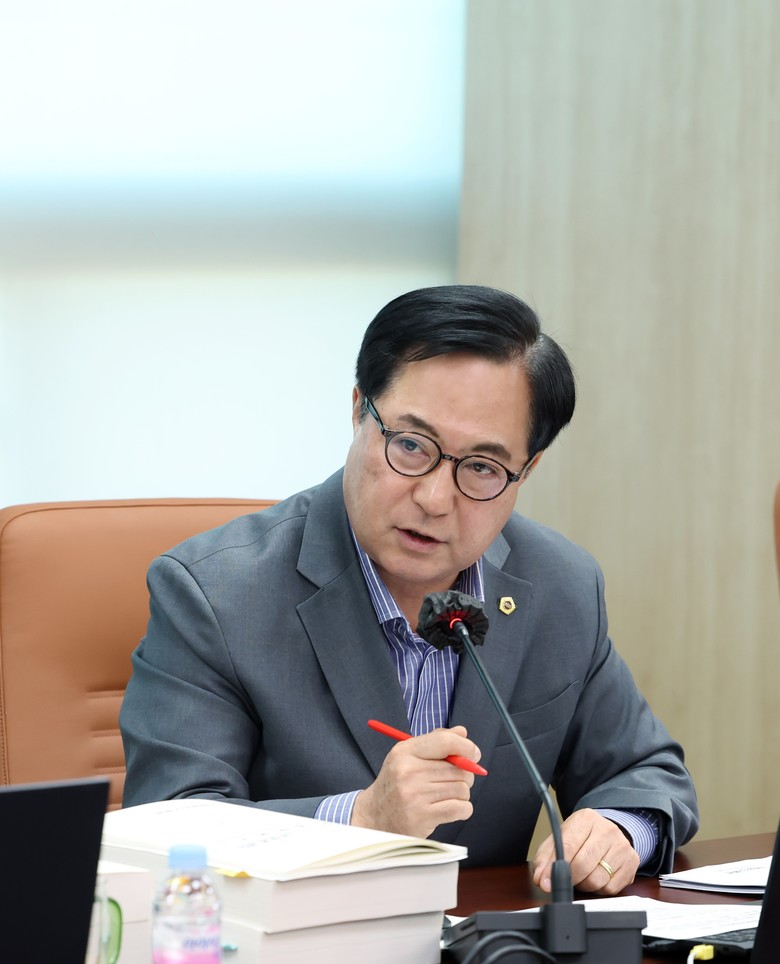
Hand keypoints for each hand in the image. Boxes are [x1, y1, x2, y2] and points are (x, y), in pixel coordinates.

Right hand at [351, 725, 480, 837]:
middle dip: (464, 774)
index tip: (474, 753)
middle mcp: (409, 771)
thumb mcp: (408, 756)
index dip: (466, 746)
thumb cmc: (397, 783)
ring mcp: (415, 795)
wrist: (375, 816)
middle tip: (454, 780)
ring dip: (461, 793)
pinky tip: (450, 808)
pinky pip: (462, 808)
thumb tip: (462, 732)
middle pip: (458, 768)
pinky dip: (463, 809)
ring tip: (446, 795)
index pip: (444, 741)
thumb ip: (435, 741)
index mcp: (405, 751)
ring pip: (462, 789)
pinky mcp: (422, 817)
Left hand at [531, 809, 639, 895]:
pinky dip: (600, 889)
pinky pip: (611, 889)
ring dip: (585, 884)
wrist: (608, 832)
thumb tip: (542, 879)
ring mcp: (622, 845)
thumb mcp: (561, 838)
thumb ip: (546, 858)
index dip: (555, 867)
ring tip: (583, 875)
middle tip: (568, 877)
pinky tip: (598, 877)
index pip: (568, 846)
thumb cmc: (581, 837)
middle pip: (582, 865)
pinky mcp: (632, 862)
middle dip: (571, 877)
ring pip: (597, 880)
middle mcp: (606, 829)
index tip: (546, 881)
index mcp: (585, 818)